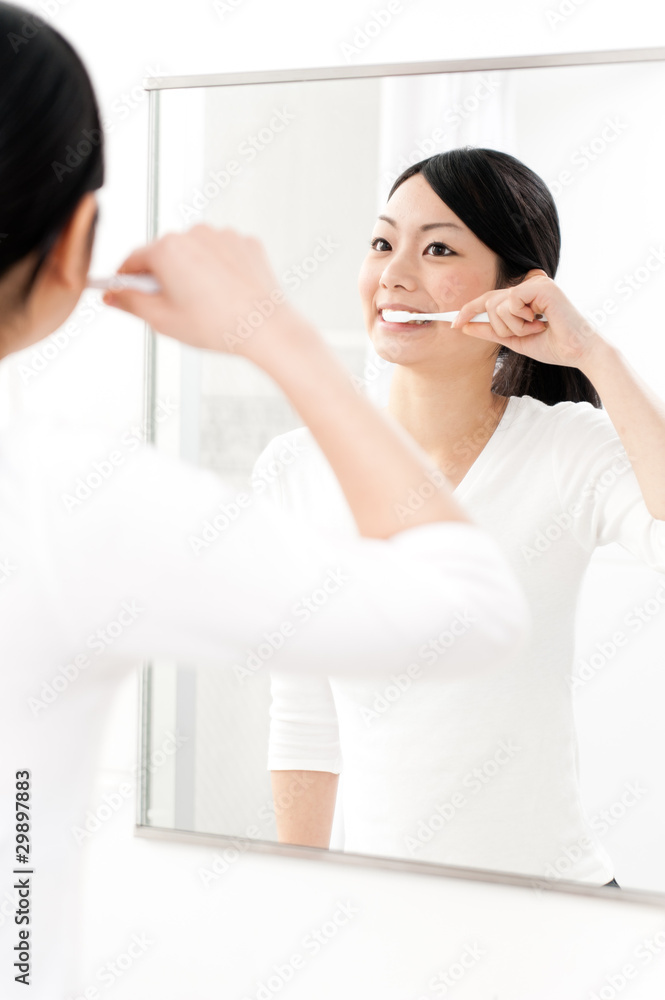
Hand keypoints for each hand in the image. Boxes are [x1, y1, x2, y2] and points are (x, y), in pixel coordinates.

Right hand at [102, 224, 299, 357]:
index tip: (124, 290)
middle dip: (163, 277)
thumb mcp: (162, 321)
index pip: (133, 260)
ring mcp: (223, 236)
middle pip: (165, 254)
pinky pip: (223, 254)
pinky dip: (219, 270)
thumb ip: (130, 304)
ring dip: (193, 271)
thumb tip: (112, 296)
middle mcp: (194, 234)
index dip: (125, 279)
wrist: (266, 328)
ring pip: (196, 253)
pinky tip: (225, 294)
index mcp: (167, 249)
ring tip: (205, 303)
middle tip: (172, 307)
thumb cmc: (218, 326)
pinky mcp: (246, 243)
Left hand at [451, 269, 602, 367]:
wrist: (577, 352)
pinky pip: (511, 301)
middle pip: (489, 302)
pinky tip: (540, 322)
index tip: (452, 323)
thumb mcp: (513, 340)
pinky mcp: (541, 285)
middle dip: (500, 327)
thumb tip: (464, 327)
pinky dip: (520, 320)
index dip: (468, 310)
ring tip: (536, 329)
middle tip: (525, 333)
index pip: (488, 299)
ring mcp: (534, 282)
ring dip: (513, 326)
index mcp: (522, 296)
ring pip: (498, 304)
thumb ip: (489, 332)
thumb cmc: (552, 346)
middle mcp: (527, 285)